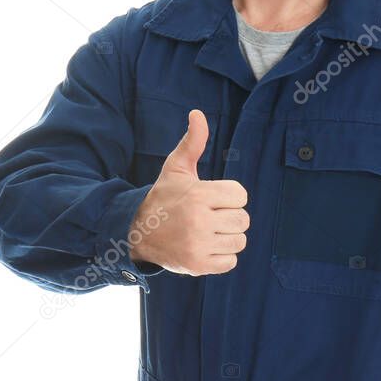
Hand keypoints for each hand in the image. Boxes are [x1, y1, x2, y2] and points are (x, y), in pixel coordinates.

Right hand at [128, 109, 248, 274]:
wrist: (137, 232)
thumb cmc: (164, 196)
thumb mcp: (176, 167)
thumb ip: (193, 142)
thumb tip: (197, 113)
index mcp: (198, 195)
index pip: (240, 195)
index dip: (229, 195)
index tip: (212, 198)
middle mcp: (199, 222)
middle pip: (243, 219)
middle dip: (230, 216)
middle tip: (210, 215)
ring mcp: (198, 246)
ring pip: (239, 241)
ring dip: (228, 237)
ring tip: (208, 231)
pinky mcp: (198, 266)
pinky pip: (231, 262)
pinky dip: (222, 256)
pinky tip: (206, 246)